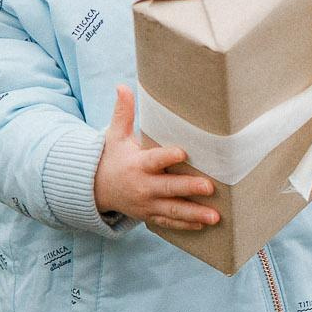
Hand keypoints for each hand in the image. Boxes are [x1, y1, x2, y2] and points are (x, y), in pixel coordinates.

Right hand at [93, 85, 221, 231]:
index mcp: (137, 164)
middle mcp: (143, 186)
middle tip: (210, 187)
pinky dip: (186, 225)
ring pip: (173, 210)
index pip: (154, 160)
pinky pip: (169, 222)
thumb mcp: (115, 136)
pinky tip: (204, 224)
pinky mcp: (150, 216)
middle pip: (168, 188)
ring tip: (215, 217)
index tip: (183, 152)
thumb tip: (122, 85)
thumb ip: (123, 113)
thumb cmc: (113, 157)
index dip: (168, 157)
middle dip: (189, 188)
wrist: (96, 189)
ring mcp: (147, 204)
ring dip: (194, 214)